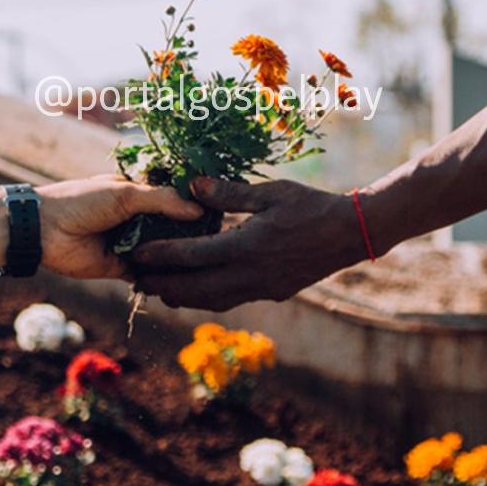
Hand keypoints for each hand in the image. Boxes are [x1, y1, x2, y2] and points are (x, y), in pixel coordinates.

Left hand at [38, 176, 203, 278]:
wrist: (44, 230)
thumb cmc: (82, 201)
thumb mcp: (125, 193)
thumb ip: (162, 200)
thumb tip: (199, 210)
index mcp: (138, 193)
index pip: (174, 200)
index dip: (193, 206)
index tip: (220, 213)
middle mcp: (137, 218)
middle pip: (171, 228)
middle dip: (189, 236)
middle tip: (219, 243)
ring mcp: (131, 243)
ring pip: (162, 252)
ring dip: (177, 257)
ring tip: (206, 263)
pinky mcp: (121, 267)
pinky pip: (147, 274)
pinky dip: (159, 276)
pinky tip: (182, 280)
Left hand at [130, 177, 363, 310]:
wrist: (350, 234)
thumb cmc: (310, 205)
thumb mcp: (271, 191)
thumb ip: (230, 192)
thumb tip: (191, 185)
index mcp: (248, 246)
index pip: (194, 255)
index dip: (162, 257)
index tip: (137, 254)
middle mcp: (251, 274)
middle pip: (196, 289)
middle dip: (163, 286)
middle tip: (136, 281)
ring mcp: (262, 288)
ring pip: (212, 301)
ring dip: (183, 297)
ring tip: (158, 290)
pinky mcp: (271, 292)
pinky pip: (230, 301)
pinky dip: (207, 298)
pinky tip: (196, 292)